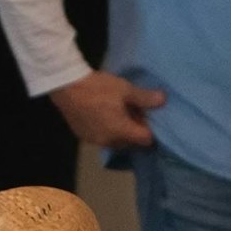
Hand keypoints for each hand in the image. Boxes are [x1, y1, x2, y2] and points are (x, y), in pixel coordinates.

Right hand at [50, 70, 164, 149]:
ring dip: (121, 131)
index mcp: (121, 131)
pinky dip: (107, 130)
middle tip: (135, 112)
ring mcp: (94, 141)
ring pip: (116, 142)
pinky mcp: (83, 137)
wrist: (66, 86)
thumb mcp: (124, 89)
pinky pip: (102, 138)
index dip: (151, 131)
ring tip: (119, 113)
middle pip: (130, 143)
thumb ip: (144, 98)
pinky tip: (104, 115)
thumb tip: (163, 100)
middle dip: (135, 130)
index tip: (150, 118)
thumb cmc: (98, 88)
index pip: (145, 140)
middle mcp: (108, 141)